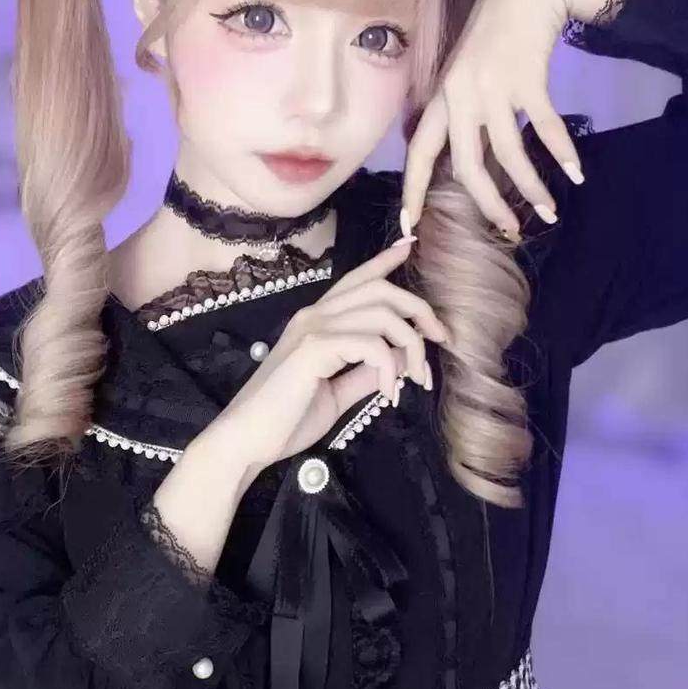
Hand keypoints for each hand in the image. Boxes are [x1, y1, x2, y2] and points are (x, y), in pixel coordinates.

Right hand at [211, 236, 449, 475]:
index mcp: (317, 321)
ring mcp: (313, 329)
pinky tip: (387, 393)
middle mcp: (315, 315)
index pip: (356, 279)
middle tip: (439, 342)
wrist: (247, 441)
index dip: (385, 261)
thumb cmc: (286, 420)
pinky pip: (372, 344)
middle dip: (420, 311)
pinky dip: (389, 368)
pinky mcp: (314, 349)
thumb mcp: (336, 392)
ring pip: (383, 315)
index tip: (410, 247)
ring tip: (414, 381)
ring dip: (411, 347)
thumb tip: (397, 363)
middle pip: (381, 289)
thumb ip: (364, 374)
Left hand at [401, 0, 586, 240]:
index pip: (419, 153)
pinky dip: (562, 152)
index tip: (410, 227)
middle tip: (508, 230)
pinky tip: (576, 173)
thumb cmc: (495, 34)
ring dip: (530, 188)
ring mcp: (493, 87)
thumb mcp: (465, 74)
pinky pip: (544, 126)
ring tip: (549, 211)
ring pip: (508, 154)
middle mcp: (461, 96)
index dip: (413, 191)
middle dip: (488, 205)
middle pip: (467, 166)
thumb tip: (471, 162)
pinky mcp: (527, 77)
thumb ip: (462, 113)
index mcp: (441, 98)